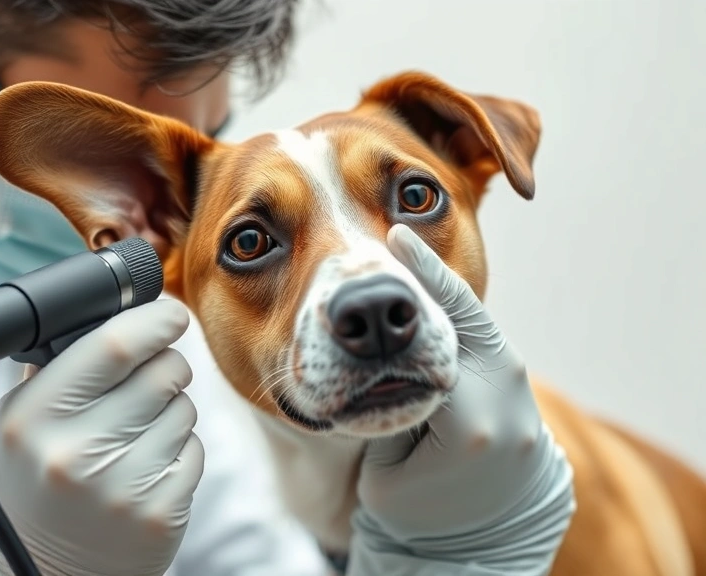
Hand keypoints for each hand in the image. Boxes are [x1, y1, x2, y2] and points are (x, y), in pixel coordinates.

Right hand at [0, 299, 204, 575]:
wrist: (47, 568)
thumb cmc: (32, 484)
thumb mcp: (11, 424)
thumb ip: (50, 370)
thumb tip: (109, 314)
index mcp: (30, 419)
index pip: (111, 346)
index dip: (153, 320)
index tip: (170, 313)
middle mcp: (73, 453)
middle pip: (160, 372)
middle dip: (167, 363)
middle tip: (153, 376)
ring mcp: (120, 487)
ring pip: (183, 409)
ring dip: (172, 408)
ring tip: (138, 432)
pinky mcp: (158, 513)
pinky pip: (193, 450)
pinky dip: (179, 448)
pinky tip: (148, 465)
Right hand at [347, 224, 575, 575]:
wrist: (484, 534)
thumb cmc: (419, 511)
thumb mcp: (385, 473)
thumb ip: (378, 412)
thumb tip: (366, 348)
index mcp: (470, 425)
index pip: (430, 344)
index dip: (411, 293)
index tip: (392, 246)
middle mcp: (506, 399)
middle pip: (458, 320)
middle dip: (424, 279)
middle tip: (394, 240)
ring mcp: (519, 388)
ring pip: (474, 320)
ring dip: (438, 286)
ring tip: (406, 249)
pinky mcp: (518, 382)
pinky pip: (481, 331)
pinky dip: (454, 303)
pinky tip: (425, 282)